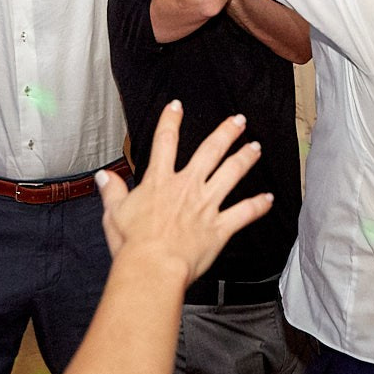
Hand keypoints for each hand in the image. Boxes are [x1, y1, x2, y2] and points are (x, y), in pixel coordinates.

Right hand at [97, 101, 272, 289]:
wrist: (153, 266)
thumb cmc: (133, 244)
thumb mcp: (114, 214)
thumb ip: (112, 192)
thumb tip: (104, 176)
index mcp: (160, 182)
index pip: (165, 142)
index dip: (171, 120)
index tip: (177, 106)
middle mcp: (187, 187)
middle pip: (210, 151)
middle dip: (226, 132)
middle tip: (238, 121)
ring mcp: (206, 205)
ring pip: (231, 173)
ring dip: (245, 159)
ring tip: (255, 147)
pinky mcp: (219, 226)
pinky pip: (244, 212)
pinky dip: (258, 206)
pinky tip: (268, 199)